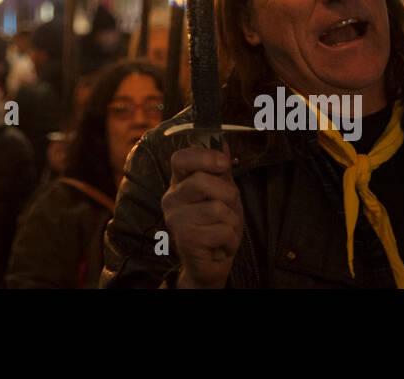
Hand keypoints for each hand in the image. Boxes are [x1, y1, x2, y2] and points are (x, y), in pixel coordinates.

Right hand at [162, 140, 241, 288]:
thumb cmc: (216, 225)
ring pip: (218, 208)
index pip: (180, 158)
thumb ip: (220, 169)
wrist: (211, 263)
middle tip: (229, 209)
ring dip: (232, 222)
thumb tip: (223, 140)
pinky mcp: (186, 240)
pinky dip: (230, 240)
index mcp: (179, 183)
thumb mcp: (222, 193)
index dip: (204, 156)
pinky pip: (222, 231)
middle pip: (202, 181)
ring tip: (223, 230)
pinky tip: (221, 245)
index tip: (224, 164)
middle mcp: (171, 199)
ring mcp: (176, 220)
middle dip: (229, 195)